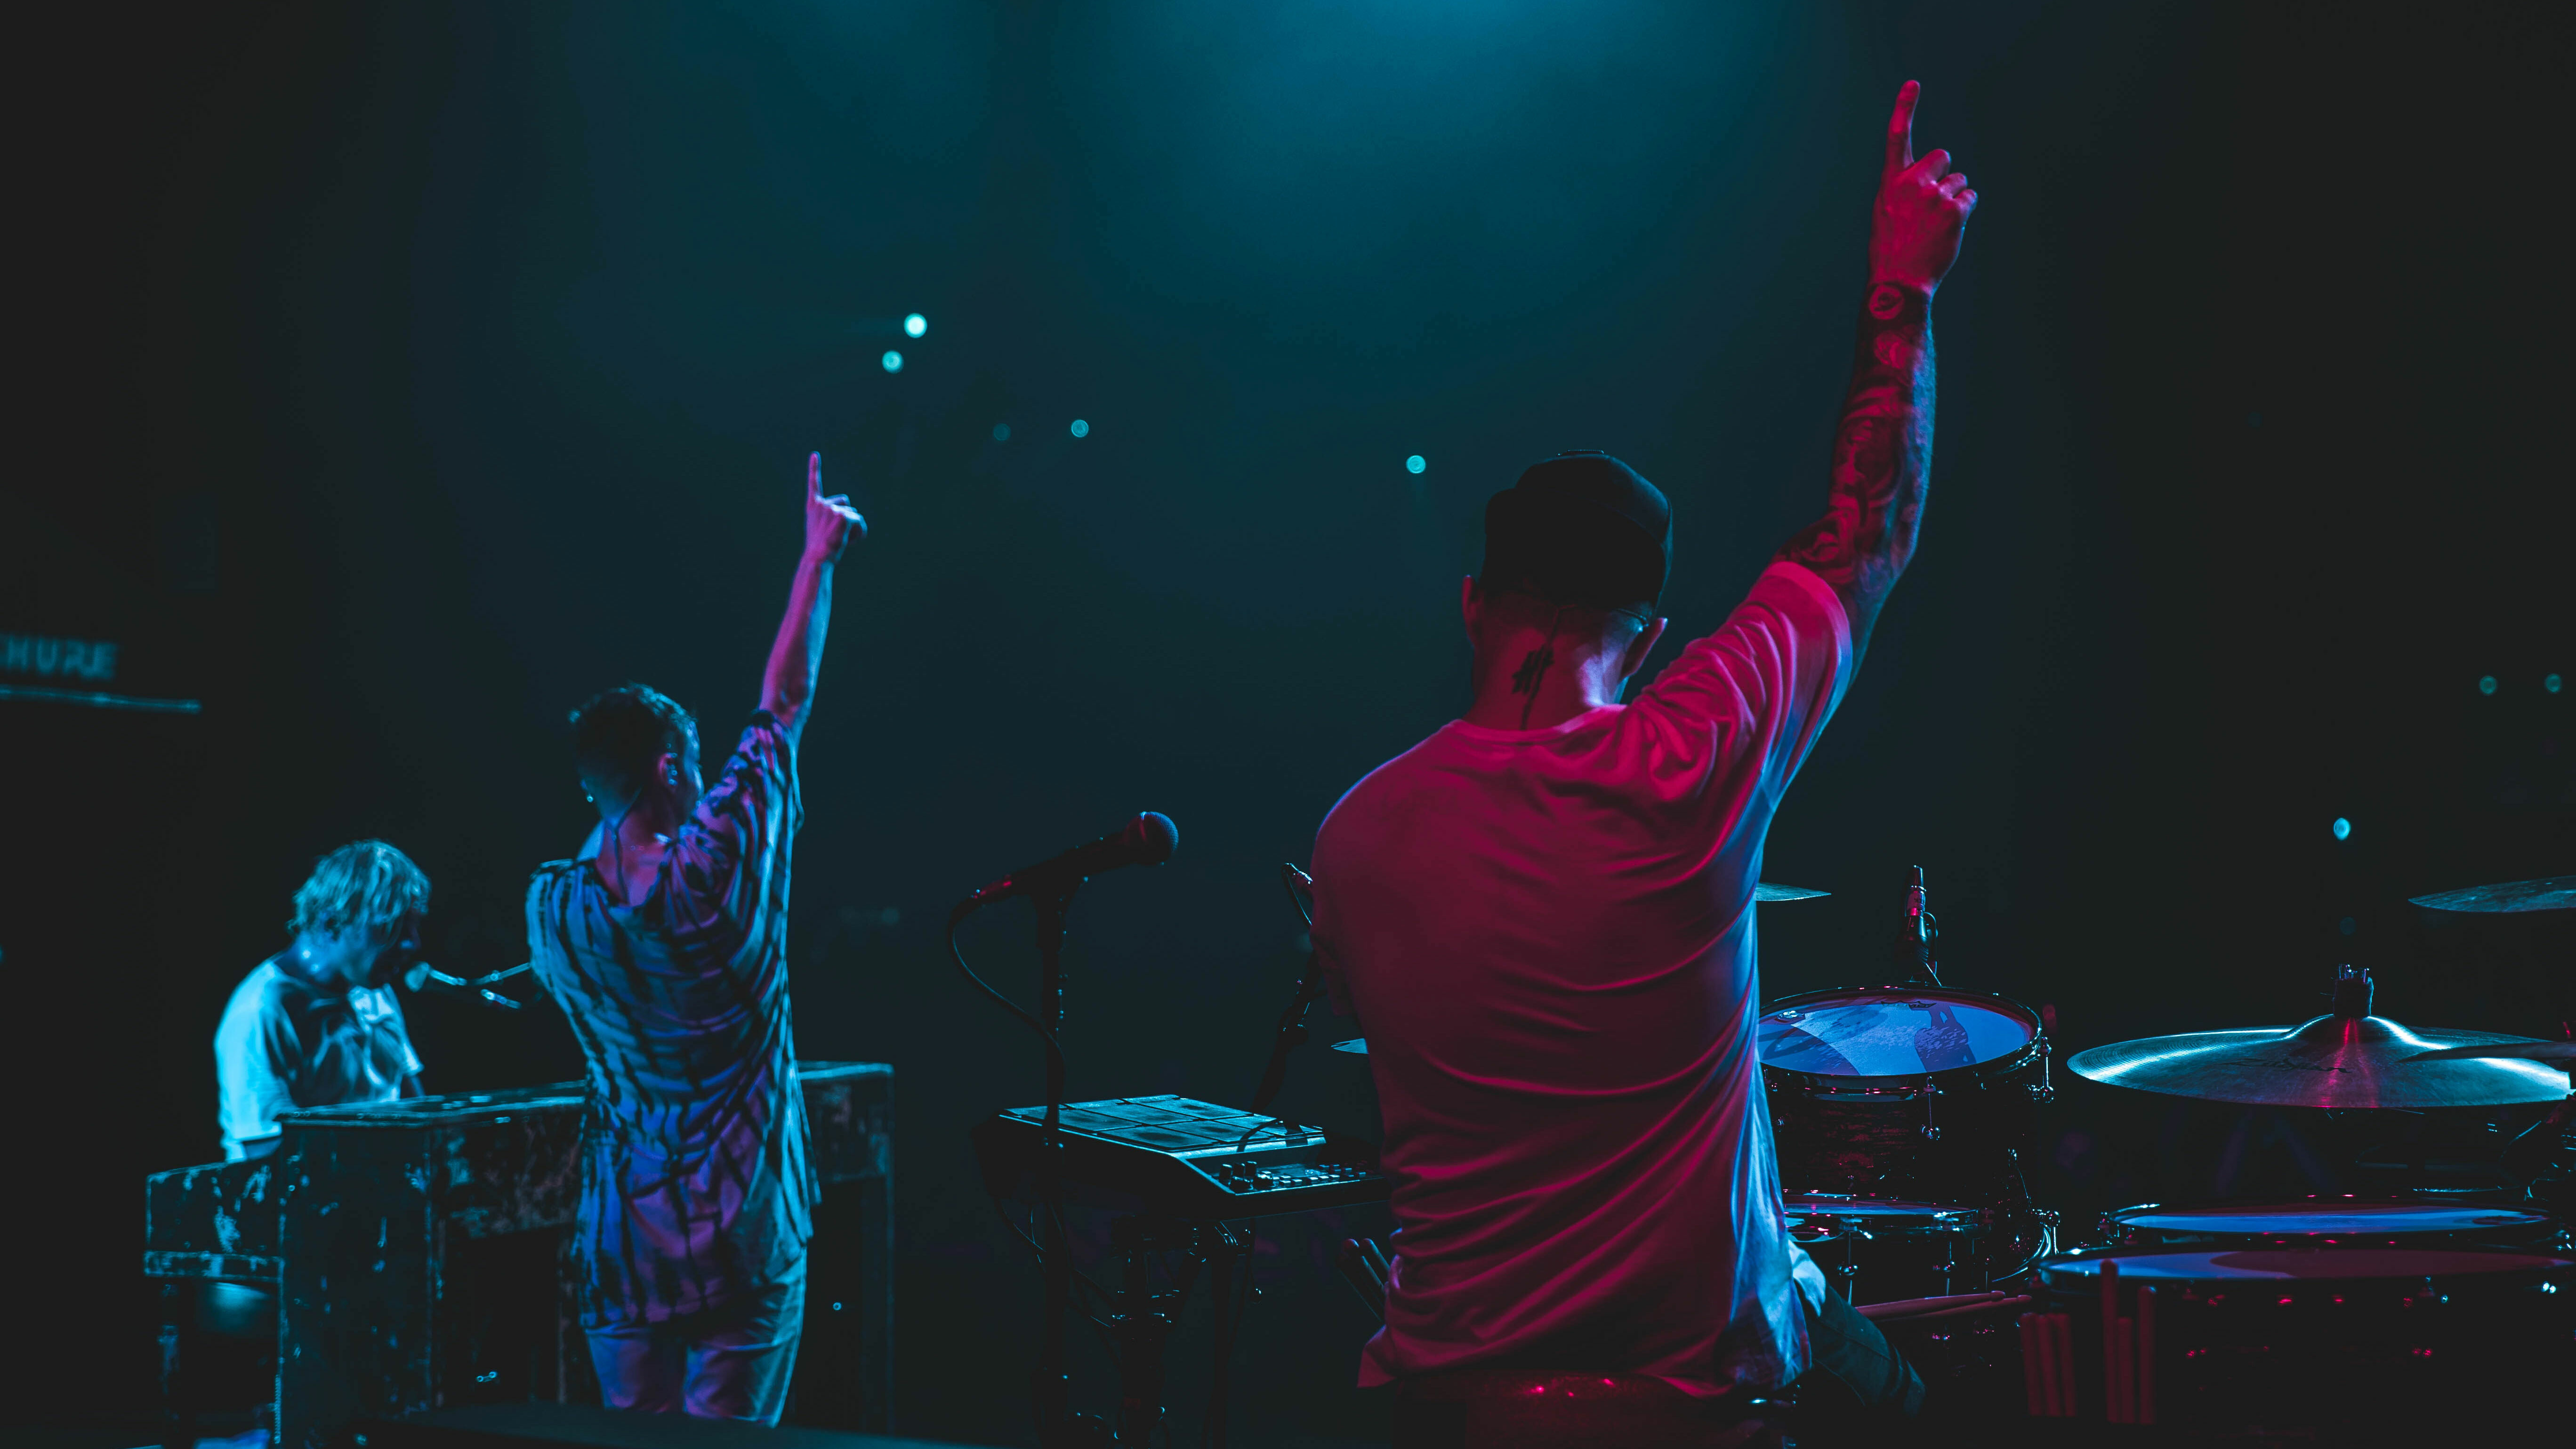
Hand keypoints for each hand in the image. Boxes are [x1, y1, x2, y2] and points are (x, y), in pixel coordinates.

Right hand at [802, 451, 865, 562]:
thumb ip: (831, 517)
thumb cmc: (820, 548)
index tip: (815, 454)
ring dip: (853, 528)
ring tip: (840, 539)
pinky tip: (849, 542)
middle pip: (846, 503)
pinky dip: (860, 533)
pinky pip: (860, 522)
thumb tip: (853, 515)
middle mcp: (822, 504)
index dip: (814, 468)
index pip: (814, 484)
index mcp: (813, 506)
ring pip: (854, 515)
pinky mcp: (844, 517)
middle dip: (847, 516)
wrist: (817, 558)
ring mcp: (832, 509)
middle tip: (836, 533)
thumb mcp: (820, 529)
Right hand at [1867, 81, 1977, 294]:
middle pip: (1942, 157)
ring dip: (1953, 197)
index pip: (1897, 137)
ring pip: (1958, 181)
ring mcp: (1934, 196)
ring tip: (1935, 224)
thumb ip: (1903, 188)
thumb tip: (1931, 176)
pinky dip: (1964, 209)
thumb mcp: (1885, 212)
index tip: (1913, 84)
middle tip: (1931, 203)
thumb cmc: (1890, 248)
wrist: (1898, 281)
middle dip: (1943, 174)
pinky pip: (1969, 196)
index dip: (1905, 108)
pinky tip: (1949, 228)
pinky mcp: (1954, 210)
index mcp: (1890, 182)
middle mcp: (1912, 183)